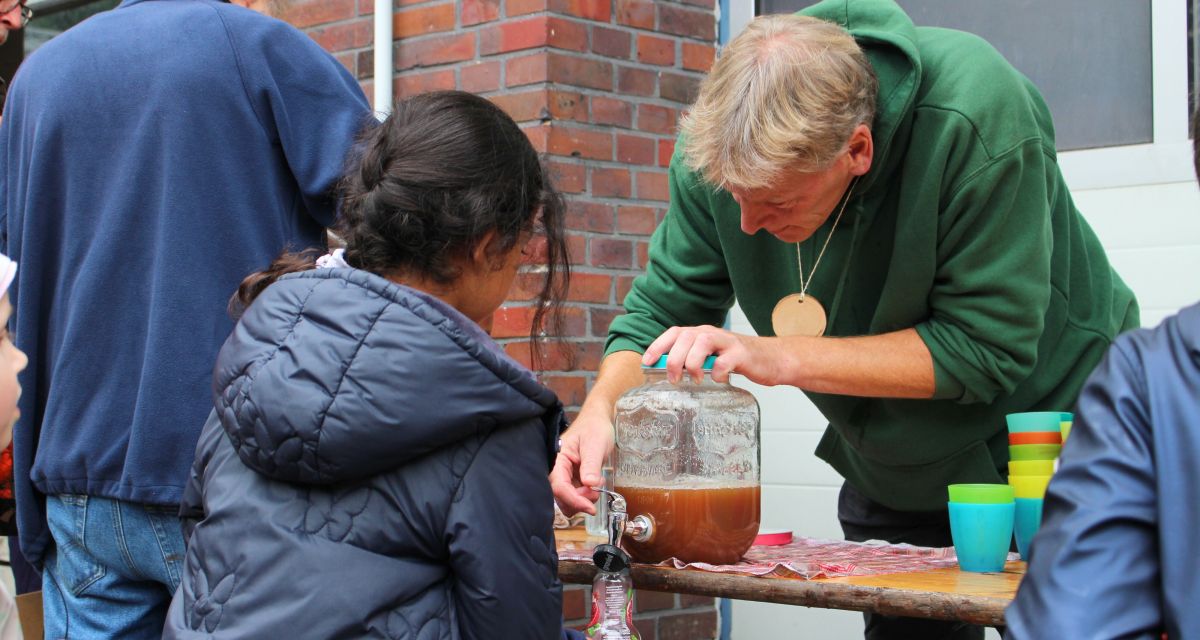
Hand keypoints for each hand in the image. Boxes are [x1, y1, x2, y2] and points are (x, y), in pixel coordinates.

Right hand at [549, 411, 612, 515]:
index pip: (559, 486)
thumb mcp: (595, 445)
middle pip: (560, 497)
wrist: (598, 421)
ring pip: (567, 499)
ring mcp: (564, 474)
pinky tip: (594, 484)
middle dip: (579, 501)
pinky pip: (575, 494)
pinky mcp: (571, 478)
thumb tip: (590, 485)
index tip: (590, 507)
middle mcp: (557, 468)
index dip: (574, 500)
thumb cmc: (594, 427)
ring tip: (596, 486)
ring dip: (583, 499)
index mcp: (557, 458)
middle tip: (596, 492)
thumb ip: (591, 465)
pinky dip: (585, 495)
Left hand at [643, 325, 783, 385]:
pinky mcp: (742, 354)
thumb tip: (666, 372)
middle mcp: (711, 334)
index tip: (646, 362)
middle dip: (673, 359)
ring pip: (702, 343)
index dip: (657, 346)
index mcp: (700, 333)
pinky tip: (718, 380)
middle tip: (673, 379)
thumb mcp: (710, 356)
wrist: (772, 359)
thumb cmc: (737, 359)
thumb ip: (692, 358)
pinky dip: (717, 372)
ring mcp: (727, 342)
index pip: (674, 333)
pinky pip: (724, 361)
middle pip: (685, 337)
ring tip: (695, 379)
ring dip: (692, 363)